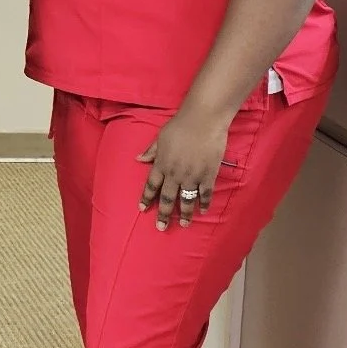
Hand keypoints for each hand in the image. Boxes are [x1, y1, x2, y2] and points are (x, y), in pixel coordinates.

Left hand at [137, 111, 230, 229]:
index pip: (151, 185)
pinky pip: (205, 193)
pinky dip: (204, 203)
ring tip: (184, 224)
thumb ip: (151, 151)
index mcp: (161, 164)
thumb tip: (138, 158)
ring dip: (185, 214)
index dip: (146, 198)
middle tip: (161, 227)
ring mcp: (192, 175)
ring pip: (186, 199)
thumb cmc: (180, 125)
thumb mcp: (160, 137)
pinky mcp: (208, 174)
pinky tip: (202, 211)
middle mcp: (174, 173)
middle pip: (167, 198)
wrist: (203, 120)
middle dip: (164, 214)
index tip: (142, 209)